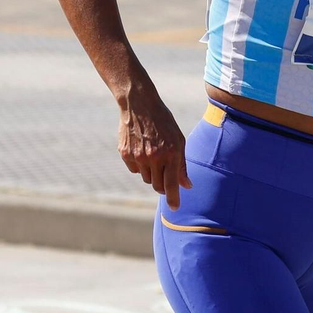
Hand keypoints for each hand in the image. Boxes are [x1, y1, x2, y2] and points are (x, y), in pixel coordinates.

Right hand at [117, 85, 191, 209]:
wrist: (139, 104)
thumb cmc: (163, 122)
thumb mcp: (178, 140)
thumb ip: (181, 165)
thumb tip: (187, 186)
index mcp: (170, 153)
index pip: (172, 185)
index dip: (173, 199)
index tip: (174, 208)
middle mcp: (154, 157)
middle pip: (157, 186)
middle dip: (163, 185)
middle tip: (165, 176)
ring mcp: (138, 156)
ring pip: (145, 178)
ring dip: (151, 174)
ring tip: (153, 155)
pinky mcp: (125, 154)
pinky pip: (134, 170)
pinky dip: (139, 166)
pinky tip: (141, 150)